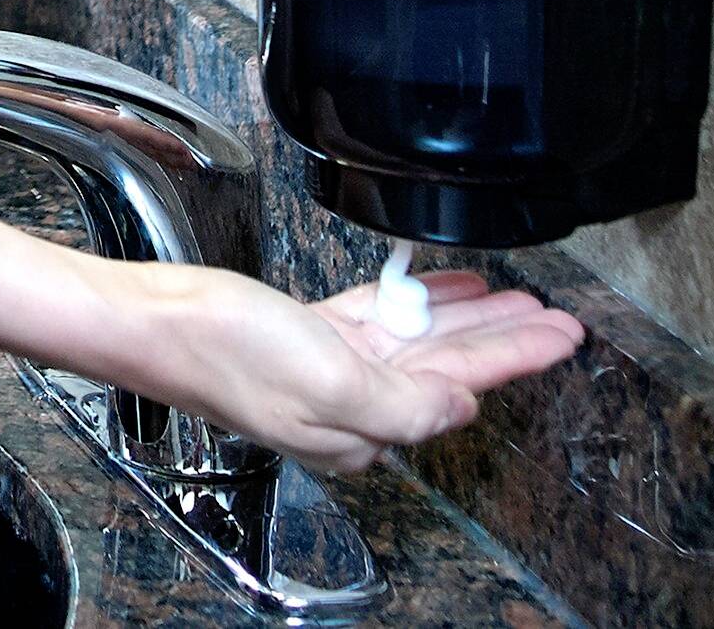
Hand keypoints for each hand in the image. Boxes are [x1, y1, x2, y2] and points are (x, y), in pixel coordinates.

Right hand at [0, 224, 585, 473]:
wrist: (153, 318)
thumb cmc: (223, 349)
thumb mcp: (328, 383)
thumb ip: (404, 403)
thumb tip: (459, 407)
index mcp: (365, 423)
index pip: (462, 387)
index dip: (517, 356)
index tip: (561, 335)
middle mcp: (352, 403)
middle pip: (448, 364)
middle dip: (505, 337)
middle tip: (556, 316)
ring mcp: (328, 367)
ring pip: (418, 340)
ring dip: (466, 316)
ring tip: (511, 298)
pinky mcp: (302, 334)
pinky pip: (376, 320)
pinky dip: (412, 303)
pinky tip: (434, 290)